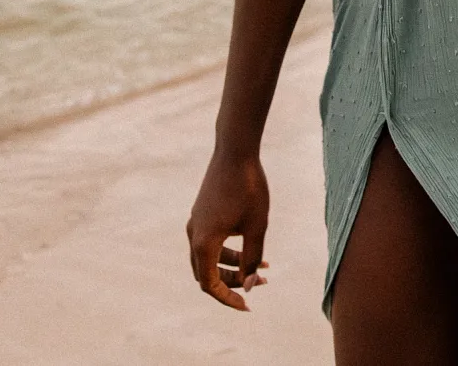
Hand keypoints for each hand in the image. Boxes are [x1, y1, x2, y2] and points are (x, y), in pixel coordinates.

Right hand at [187, 148, 270, 310]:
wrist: (235, 151)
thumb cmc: (248, 188)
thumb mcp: (257, 227)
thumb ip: (252, 259)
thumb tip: (251, 286)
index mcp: (204, 242)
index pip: (210, 285)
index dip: (227, 299)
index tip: (248, 306)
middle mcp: (194, 234)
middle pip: (207, 273)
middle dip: (232, 283)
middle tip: (260, 283)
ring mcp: (195, 222)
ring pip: (209, 258)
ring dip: (232, 266)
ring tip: (264, 266)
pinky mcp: (201, 212)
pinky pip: (210, 241)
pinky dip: (227, 250)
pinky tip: (249, 245)